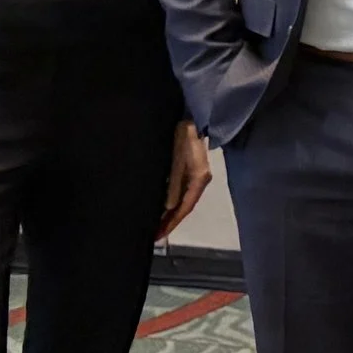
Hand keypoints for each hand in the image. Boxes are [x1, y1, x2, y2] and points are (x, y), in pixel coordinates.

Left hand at [157, 122, 212, 239]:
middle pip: (184, 207)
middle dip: (170, 222)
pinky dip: (170, 201)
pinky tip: (160, 205)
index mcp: (199, 180)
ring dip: (169, 213)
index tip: (158, 236)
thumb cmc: (183, 136)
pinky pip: (179, 191)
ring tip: (155, 224)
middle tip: (154, 235)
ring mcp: (195, 176)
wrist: (191, 116)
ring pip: (181, 200)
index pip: (185, 208)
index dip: (172, 223)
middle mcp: (199, 181)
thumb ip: (174, 183)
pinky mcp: (189, 170)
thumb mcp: (176, 160)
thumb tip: (169, 207)